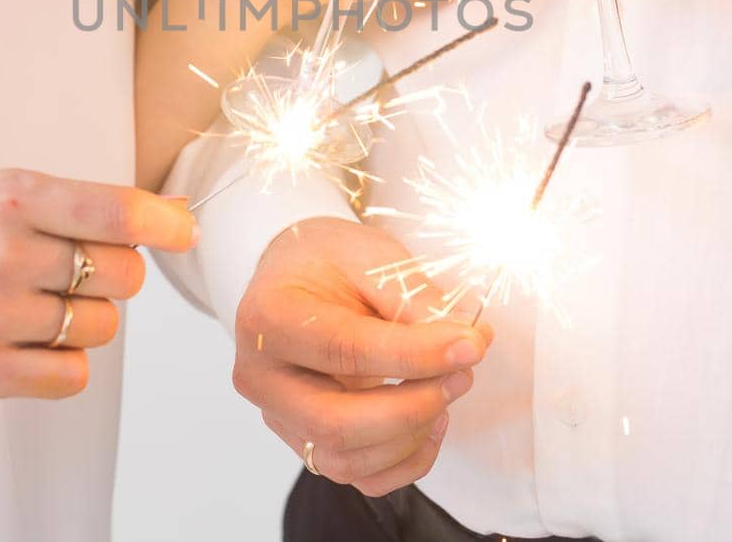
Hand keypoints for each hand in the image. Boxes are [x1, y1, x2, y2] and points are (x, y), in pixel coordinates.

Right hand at [0, 169, 196, 398]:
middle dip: (114, 275)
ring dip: (88, 319)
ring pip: (103, 326)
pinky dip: (66, 362)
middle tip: (72, 273)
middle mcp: (1, 252)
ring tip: (40, 306)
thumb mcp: (8, 195)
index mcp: (13, 198)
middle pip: (123, 274)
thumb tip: (180, 218)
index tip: (186, 232)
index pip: (117, 211)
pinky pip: (73, 375)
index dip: (166, 224)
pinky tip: (31, 342)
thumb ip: (88, 205)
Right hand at [232, 217, 491, 496]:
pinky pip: (360, 477)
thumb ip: (413, 298)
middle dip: (414, 406)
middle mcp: (261, 377)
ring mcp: (279, 416)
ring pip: (347, 460)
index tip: (470, 345)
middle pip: (336, 423)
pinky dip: (406, 459)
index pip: (344, 350)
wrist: (297, 273)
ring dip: (413, 435)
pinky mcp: (305, 441)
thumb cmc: (330, 261)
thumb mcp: (370, 255)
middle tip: (463, 373)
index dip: (414, 355)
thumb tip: (466, 342)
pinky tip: (432, 420)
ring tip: (448, 389)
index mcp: (268, 319)